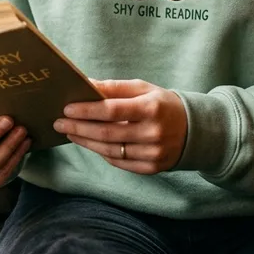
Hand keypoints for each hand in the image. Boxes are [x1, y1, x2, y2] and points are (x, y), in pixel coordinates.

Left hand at [53, 79, 186, 174]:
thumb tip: (86, 84)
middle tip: (59, 123)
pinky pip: (119, 163)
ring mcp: (153, 154)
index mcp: (151, 108)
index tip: (67, 108)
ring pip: (110, 151)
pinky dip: (101, 153)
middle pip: (107, 133)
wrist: (194, 129)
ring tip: (69, 133)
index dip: (87, 110)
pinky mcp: (152, 168)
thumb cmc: (162, 104)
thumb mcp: (142, 89)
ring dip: (85, 142)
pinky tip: (89, 143)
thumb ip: (114, 87)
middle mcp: (153, 133)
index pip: (112, 110)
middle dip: (79, 128)